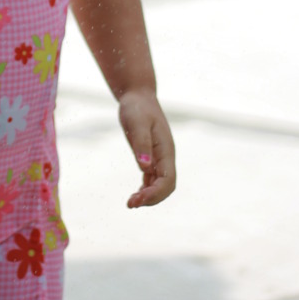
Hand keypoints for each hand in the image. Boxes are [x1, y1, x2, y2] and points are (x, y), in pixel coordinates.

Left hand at [119, 89, 175, 208]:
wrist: (137, 95)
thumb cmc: (137, 107)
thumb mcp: (136, 123)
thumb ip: (141, 144)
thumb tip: (144, 168)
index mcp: (166, 150)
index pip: (168, 180)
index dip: (155, 194)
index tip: (137, 200)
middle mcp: (165, 156)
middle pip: (166, 186)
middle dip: (152, 198)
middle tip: (131, 204)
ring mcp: (159, 157)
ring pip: (160, 184)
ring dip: (148, 196)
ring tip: (131, 203)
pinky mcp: (151, 156)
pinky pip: (153, 178)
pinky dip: (146, 189)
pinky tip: (136, 195)